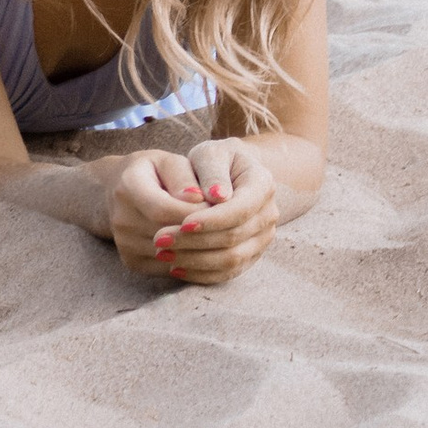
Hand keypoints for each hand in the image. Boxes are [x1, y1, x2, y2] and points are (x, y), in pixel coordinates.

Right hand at [108, 149, 218, 276]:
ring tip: (218, 234)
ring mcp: (124, 244)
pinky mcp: (132, 262)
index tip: (221, 207)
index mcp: (127, 186)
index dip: (197, 212)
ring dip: (200, 249)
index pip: (165, 209)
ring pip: (173, 256)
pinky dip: (191, 261)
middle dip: (203, 231)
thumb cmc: (154, 172)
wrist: (120, 191)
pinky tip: (204, 247)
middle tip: (228, 223)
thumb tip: (199, 200)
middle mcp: (120, 219)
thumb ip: (183, 177)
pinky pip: (170, 269)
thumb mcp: (168, 162)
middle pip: (170, 235)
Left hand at [151, 139, 280, 284]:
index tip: (181, 223)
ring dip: (195, 261)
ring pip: (232, 259)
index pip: (239, 209)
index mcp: (262, 185)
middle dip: (195, 242)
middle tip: (159, 240)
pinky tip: (175, 268)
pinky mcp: (251, 255)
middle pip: (234, 238)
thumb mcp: (210, 154)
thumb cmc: (214, 161)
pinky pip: (228, 272)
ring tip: (163, 255)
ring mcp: (262, 238)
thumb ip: (212, 171)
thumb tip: (218, 196)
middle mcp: (268, 214)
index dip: (211, 220)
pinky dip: (201, 274)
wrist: (229, 174)